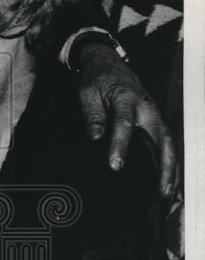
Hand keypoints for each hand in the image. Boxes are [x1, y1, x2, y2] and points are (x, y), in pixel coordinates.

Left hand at [76, 42, 178, 197]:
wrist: (107, 64)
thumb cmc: (96, 80)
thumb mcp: (87, 93)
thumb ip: (92, 116)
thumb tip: (95, 138)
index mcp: (126, 98)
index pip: (124, 124)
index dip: (120, 145)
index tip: (115, 166)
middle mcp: (147, 108)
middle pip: (162, 139)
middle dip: (165, 167)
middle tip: (162, 192)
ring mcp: (154, 116)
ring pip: (169, 145)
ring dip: (171, 170)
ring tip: (169, 196)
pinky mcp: (154, 124)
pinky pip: (164, 146)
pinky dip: (167, 165)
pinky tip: (165, 184)